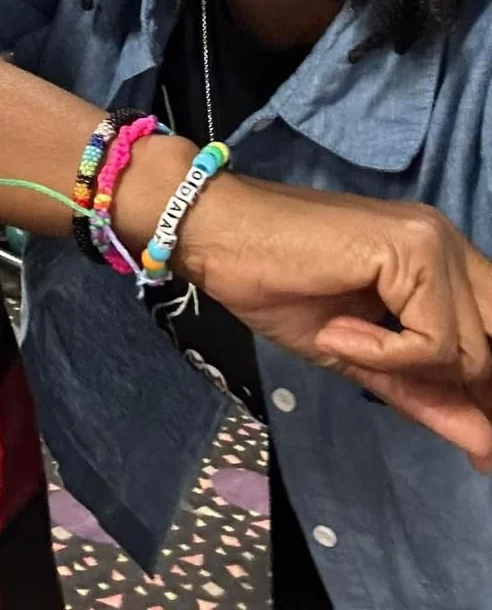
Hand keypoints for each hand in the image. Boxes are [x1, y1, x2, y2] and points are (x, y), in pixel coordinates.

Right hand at [176, 174, 491, 470]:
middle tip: (412, 404)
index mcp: (436, 258)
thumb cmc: (272, 283)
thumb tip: (485, 448)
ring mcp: (433, 242)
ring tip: (342, 341)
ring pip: (470, 350)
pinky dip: (386, 355)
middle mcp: (447, 242)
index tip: (477, 435)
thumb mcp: (357, 353)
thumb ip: (421, 393)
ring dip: (404, 368)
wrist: (219, 235)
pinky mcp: (412, 251)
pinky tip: (337, 332)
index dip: (481, 385)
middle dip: (462, 388)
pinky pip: (433, 341)